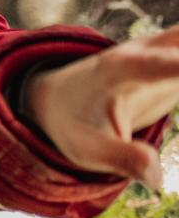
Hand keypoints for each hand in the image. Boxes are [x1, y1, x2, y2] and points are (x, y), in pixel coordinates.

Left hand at [27, 27, 178, 188]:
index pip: (161, 63)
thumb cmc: (70, 123)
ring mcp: (161, 53)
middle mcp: (145, 52)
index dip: (178, 63)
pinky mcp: (173, 63)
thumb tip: (158, 179)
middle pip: (178, 38)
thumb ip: (123, 159)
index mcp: (123, 69)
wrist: (52, 98)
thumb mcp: (90, 148)